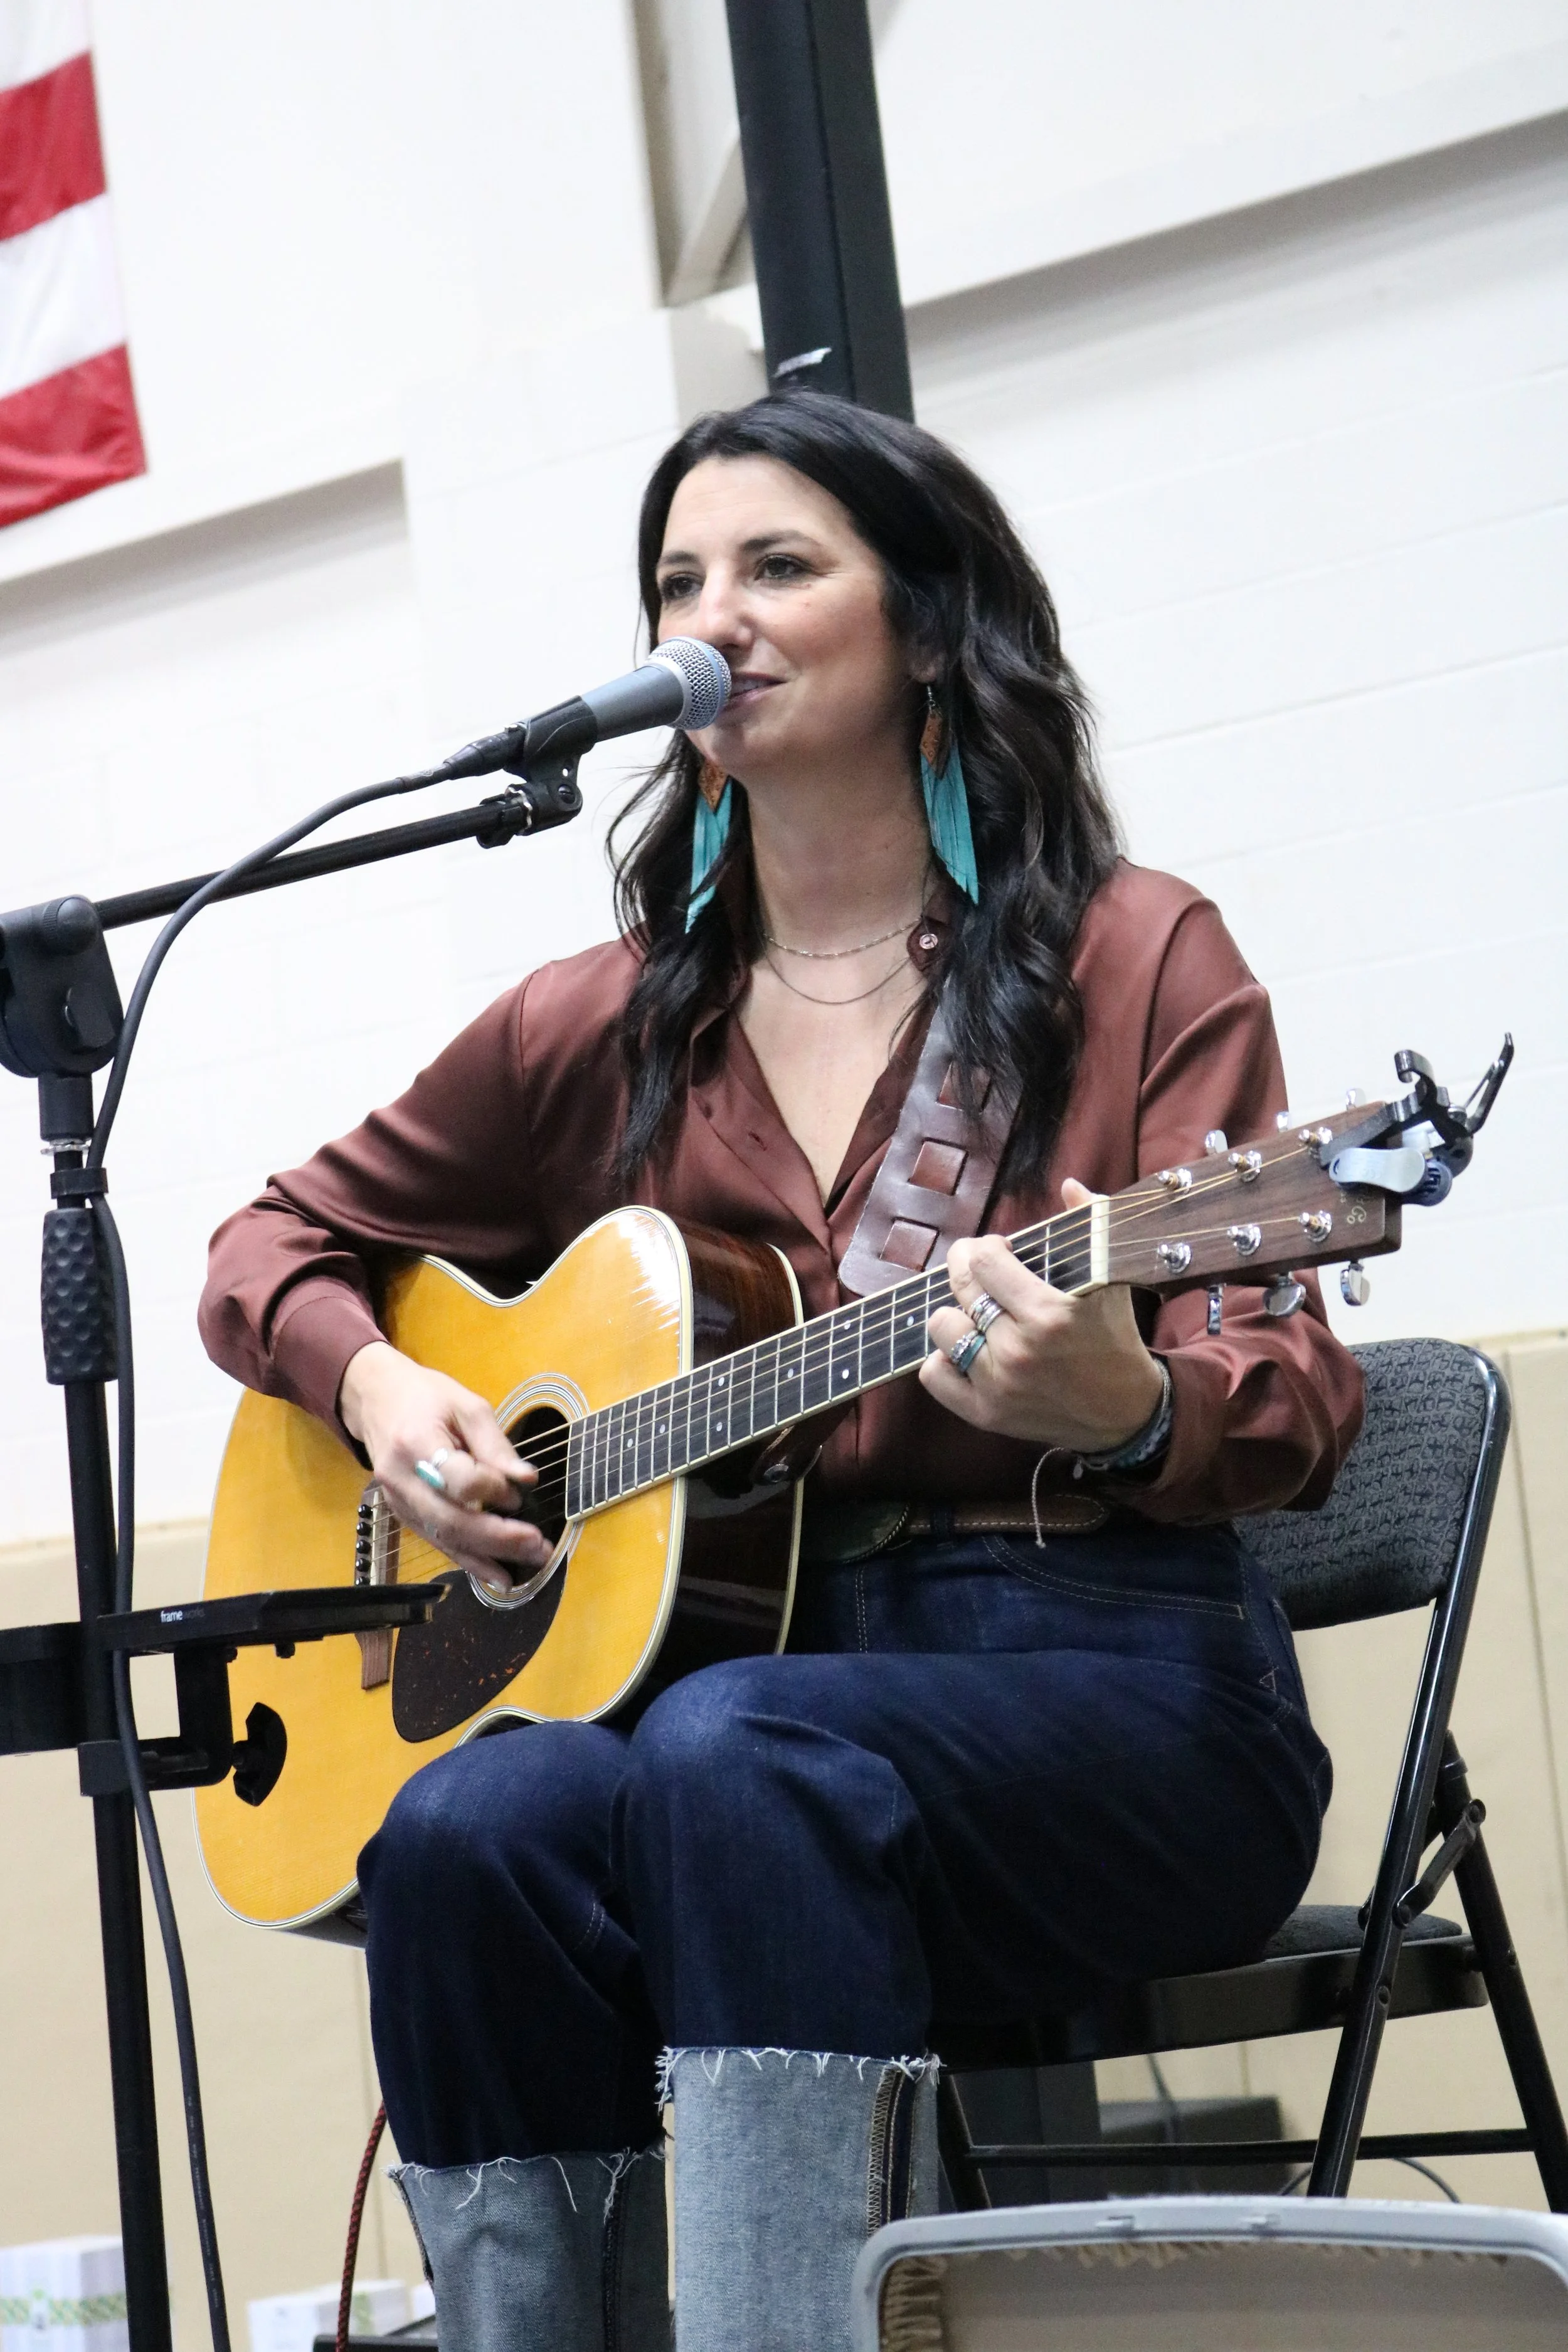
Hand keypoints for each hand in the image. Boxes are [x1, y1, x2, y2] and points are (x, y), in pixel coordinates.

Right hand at [338, 1341, 550, 1593]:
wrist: (376, 1400)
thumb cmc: (426, 1397)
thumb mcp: (467, 1405)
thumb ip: (495, 1445)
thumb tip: (526, 1480)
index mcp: (416, 1442)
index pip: (459, 1480)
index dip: (493, 1491)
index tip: (520, 1491)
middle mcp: (402, 1479)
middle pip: (451, 1520)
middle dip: (499, 1538)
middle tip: (539, 1546)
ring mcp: (398, 1501)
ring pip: (445, 1538)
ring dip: (490, 1556)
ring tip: (530, 1563)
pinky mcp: (402, 1514)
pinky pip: (438, 1541)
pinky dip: (469, 1560)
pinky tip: (497, 1573)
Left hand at [920, 1181, 1165, 1453]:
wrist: (1126, 1412)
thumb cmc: (1115, 1338)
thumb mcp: (1112, 1279)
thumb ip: (1093, 1223)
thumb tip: (1068, 1184)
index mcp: (1049, 1313)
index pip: (984, 1261)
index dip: (984, 1248)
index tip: (998, 1250)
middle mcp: (1019, 1351)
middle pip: (960, 1289)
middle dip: (963, 1269)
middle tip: (978, 1271)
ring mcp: (999, 1386)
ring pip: (941, 1328)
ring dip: (954, 1315)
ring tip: (976, 1314)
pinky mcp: (987, 1415)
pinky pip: (934, 1376)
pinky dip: (942, 1359)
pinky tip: (965, 1348)